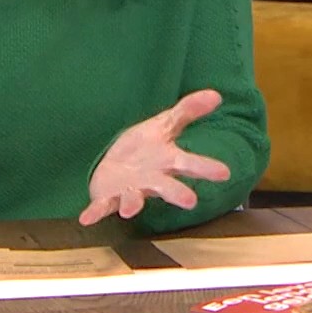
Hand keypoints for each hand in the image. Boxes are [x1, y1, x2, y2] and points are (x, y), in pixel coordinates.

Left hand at [79, 89, 230, 225]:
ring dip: (133, 203)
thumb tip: (216, 94)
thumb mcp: (164, 125)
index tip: (225, 172)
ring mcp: (130, 190)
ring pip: (135, 199)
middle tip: (191, 201)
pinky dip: (95, 212)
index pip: (189, 163)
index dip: (206, 167)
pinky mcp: (109, 198)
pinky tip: (87, 218)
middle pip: (167, 187)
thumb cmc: (144, 149)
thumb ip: (187, 110)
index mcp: (167, 162)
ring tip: (131, 210)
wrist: (115, 167)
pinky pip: (102, 207)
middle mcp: (152, 180)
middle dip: (177, 193)